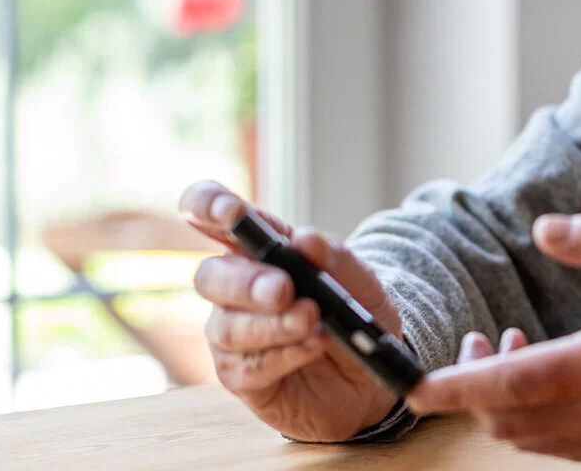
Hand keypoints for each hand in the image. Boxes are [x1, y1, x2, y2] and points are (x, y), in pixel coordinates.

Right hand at [180, 180, 401, 441]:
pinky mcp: (240, 377)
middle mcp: (235, 289)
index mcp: (258, 250)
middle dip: (247, 282)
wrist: (373, 375)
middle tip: (284, 289)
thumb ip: (335, 259)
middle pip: (210, 276)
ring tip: (311, 321)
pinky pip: (246, 368)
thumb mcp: (362, 283)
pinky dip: (283, 355)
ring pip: (227, 327)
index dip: (207, 205)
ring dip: (272, 324)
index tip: (228, 210)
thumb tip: (303, 239)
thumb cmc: (357, 317)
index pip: (212, 216)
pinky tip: (312, 346)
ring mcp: (233, 336)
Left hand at [407, 209, 580, 469]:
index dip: (456, 387)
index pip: (511, 386)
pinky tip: (552, 379)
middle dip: (476, 388)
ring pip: (529, 438)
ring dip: (506, 403)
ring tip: (515, 353)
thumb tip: (544, 230)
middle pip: (507, 419)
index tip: (416, 386)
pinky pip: (559, 446)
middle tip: (480, 342)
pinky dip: (537, 418)